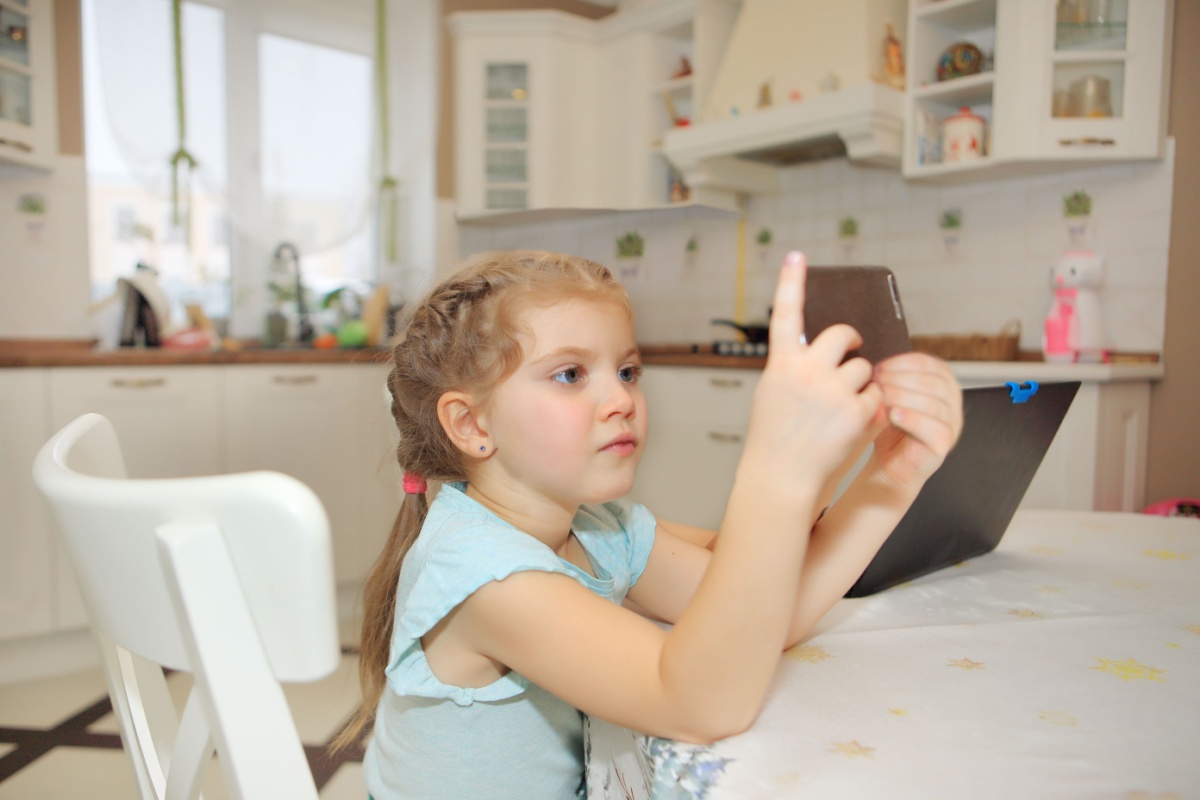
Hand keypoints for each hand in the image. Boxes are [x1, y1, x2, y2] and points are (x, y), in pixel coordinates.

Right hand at [743, 252, 882, 489]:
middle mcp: (807, 371)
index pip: (786, 313)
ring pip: (863, 368)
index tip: (798, 255)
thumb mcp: (775, 391)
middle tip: (855, 347)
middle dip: (853, 340)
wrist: (781, 476)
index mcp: (781, 363)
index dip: (791, 281)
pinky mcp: (856, 412)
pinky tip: (851, 424)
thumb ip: (796, 366)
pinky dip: (869, 408)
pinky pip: (875, 396)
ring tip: (842, 406)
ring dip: (860, 382)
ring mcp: (833, 390)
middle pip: (843, 334)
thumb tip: (831, 348)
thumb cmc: (776, 435)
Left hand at [866, 352, 962, 492]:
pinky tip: (895, 415)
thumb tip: (877, 368)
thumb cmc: (890, 428)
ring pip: (934, 404)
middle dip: (900, 379)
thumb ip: (890, 380)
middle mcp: (953, 402)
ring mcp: (952, 424)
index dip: (902, 363)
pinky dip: (913, 419)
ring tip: (881, 399)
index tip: (878, 367)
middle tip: (876, 382)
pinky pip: (935, 429)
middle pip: (933, 382)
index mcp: (943, 383)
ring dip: (904, 397)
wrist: (888, 463)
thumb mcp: (889, 397)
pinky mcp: (945, 444)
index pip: (929, 364)